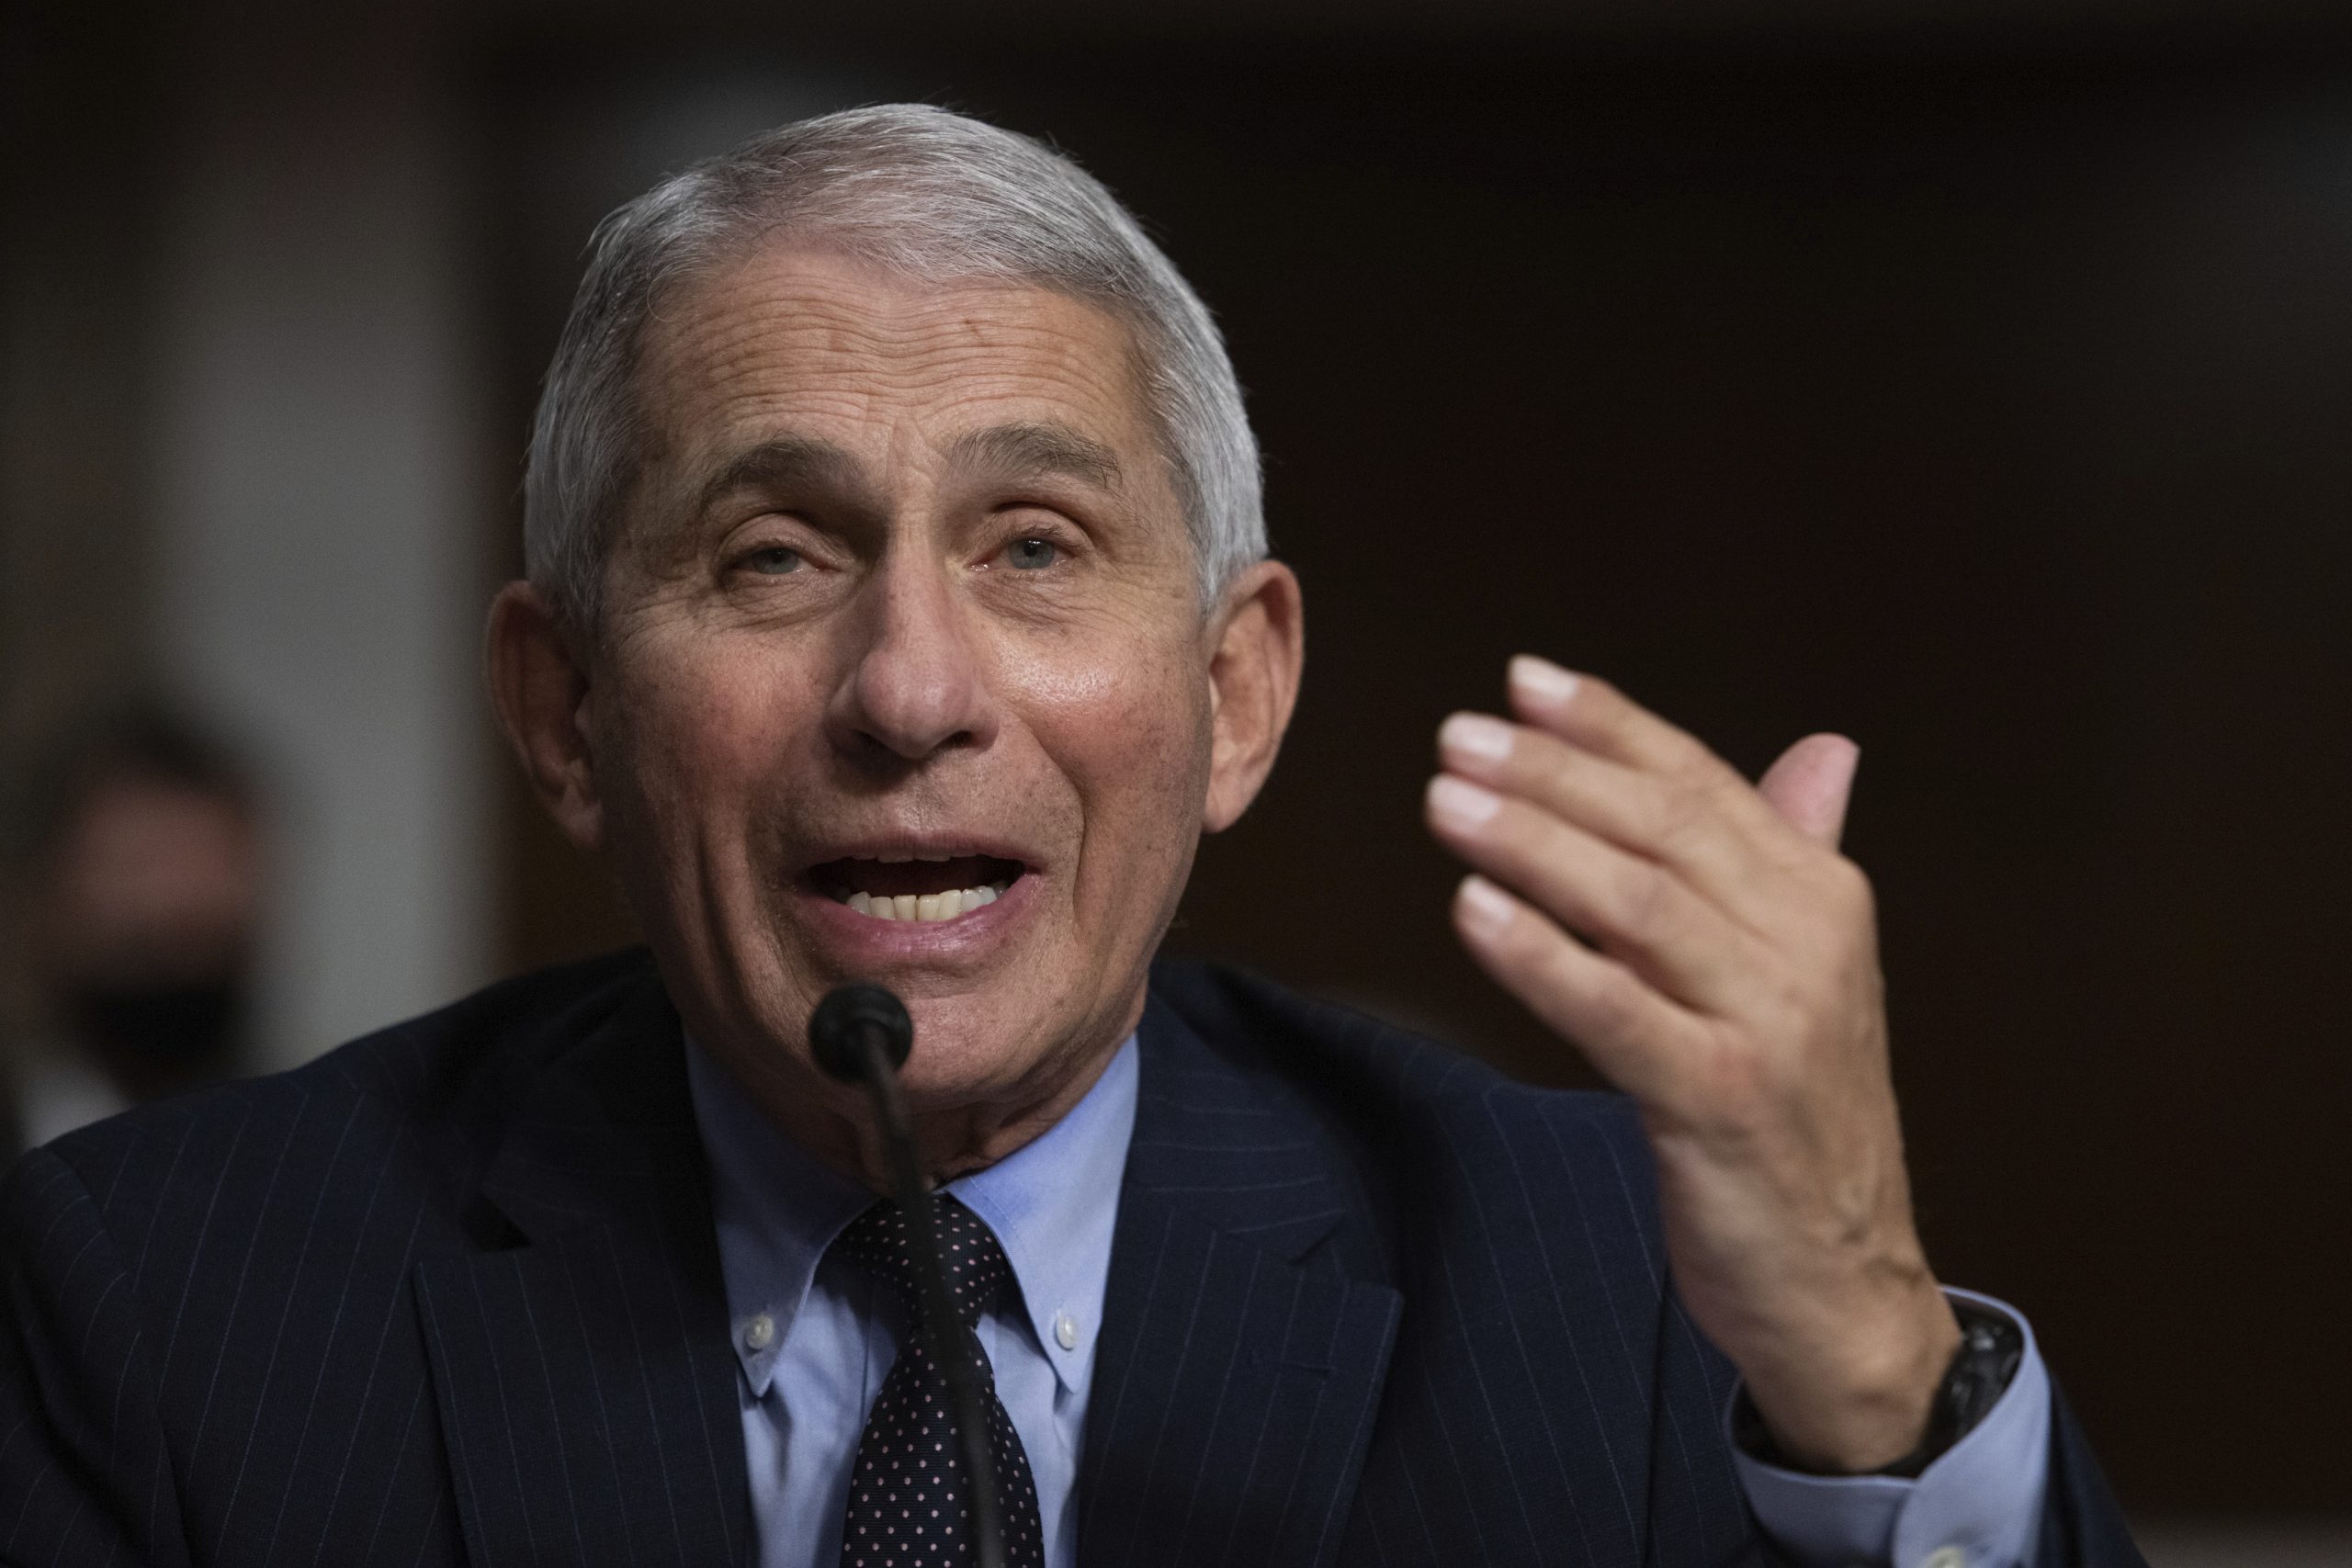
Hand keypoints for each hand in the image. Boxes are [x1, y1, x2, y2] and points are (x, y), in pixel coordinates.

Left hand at [1424, 656, 1959, 1471]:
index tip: (1523, 682)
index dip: (1610, 726)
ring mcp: (1766, 1023)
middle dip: (1553, 773)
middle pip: (1661, 830)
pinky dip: (1541, 958)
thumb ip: (1796, 856)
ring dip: (1532, 844)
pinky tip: (1473, 911)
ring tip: (1446, 802)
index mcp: (1820, 898)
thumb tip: (1824, 752)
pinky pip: (1615, 1013)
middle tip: (1458, 736)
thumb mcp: (1810, 976)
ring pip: (1636, 906)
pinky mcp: (1719, 1101)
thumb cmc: (1801, 1120)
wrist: (1843, 1280)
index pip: (1701, 784)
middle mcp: (1803, 945)